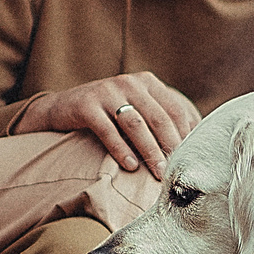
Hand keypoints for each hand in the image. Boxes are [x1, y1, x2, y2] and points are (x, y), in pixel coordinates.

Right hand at [18, 72, 199, 177]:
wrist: (61, 107)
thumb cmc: (107, 114)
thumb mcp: (134, 108)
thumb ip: (158, 118)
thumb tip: (190, 143)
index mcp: (147, 81)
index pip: (174, 109)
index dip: (185, 135)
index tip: (191, 159)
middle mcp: (129, 82)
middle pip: (158, 117)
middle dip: (170, 146)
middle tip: (177, 171)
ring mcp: (107, 91)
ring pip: (136, 124)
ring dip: (149, 151)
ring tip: (158, 172)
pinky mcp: (87, 105)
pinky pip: (108, 130)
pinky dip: (120, 149)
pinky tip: (129, 167)